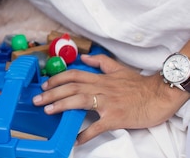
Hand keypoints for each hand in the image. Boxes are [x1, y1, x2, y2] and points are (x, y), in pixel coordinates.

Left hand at [32, 54, 189, 144]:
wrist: (160, 95)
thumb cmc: (140, 85)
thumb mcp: (119, 69)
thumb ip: (101, 63)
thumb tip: (85, 58)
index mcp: (100, 78)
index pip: (73, 75)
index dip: (57, 79)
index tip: (44, 85)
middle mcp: (101, 88)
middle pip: (71, 88)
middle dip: (52, 93)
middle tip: (37, 99)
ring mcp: (108, 102)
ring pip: (79, 101)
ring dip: (61, 106)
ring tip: (48, 111)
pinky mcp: (116, 117)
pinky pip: (98, 126)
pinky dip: (86, 133)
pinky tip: (76, 139)